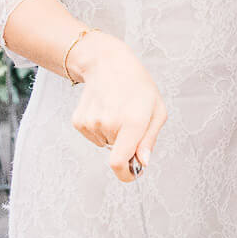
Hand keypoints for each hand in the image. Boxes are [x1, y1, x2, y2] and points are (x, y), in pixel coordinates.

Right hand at [68, 32, 166, 182]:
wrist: (108, 63)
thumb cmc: (137, 86)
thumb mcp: (157, 110)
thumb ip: (149, 140)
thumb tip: (142, 162)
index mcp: (132, 121)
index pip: (119, 162)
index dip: (125, 174)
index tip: (131, 174)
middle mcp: (109, 123)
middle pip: (117, 153)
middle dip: (126, 143)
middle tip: (130, 120)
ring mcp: (91, 122)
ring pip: (105, 144)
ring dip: (113, 134)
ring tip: (117, 110)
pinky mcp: (79, 121)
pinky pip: (93, 137)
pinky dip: (100, 129)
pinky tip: (104, 109)